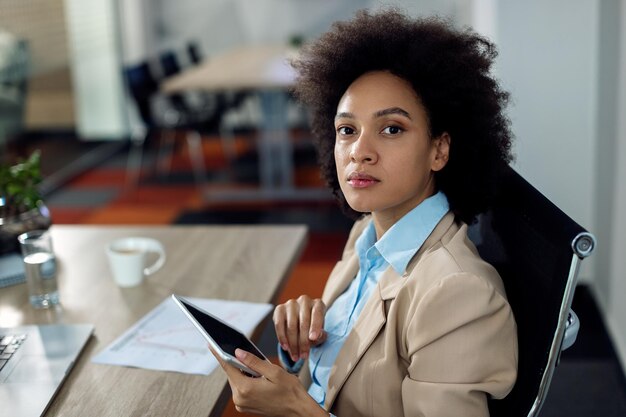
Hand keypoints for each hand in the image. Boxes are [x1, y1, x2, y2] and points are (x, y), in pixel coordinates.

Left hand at [211, 347, 327, 416]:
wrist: (297, 409)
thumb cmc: (289, 391)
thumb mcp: (273, 371)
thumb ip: (254, 361)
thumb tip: (237, 352)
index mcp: (245, 388)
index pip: (228, 366)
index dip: (220, 353)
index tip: (211, 344)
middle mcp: (240, 398)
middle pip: (232, 373)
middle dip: (237, 362)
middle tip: (246, 353)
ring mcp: (242, 404)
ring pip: (237, 380)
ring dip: (243, 372)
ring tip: (258, 368)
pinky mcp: (245, 406)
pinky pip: (241, 388)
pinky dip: (246, 380)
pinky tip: (257, 377)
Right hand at [273, 295, 326, 361]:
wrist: (300, 324)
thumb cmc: (313, 330)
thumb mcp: (320, 334)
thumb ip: (320, 336)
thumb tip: (316, 337)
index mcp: (318, 304)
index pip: (317, 314)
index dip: (315, 326)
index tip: (313, 338)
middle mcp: (305, 300)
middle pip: (304, 322)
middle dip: (303, 342)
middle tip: (304, 356)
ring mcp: (291, 303)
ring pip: (291, 325)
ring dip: (293, 344)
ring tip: (296, 356)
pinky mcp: (279, 308)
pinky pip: (279, 324)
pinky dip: (282, 337)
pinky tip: (285, 347)